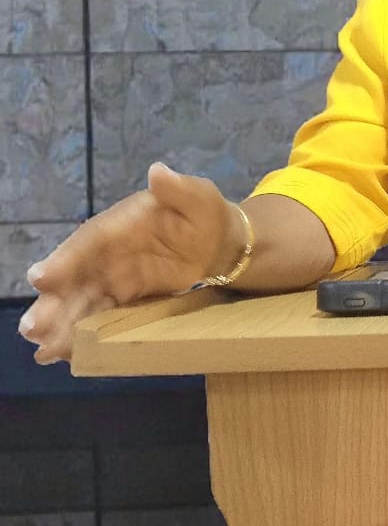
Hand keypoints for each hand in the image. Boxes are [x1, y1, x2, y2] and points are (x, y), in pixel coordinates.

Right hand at [17, 163, 240, 365]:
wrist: (218, 240)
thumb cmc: (204, 212)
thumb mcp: (197, 196)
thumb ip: (178, 188)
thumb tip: (159, 172)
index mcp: (121, 223)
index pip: (88, 241)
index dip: (65, 259)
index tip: (40, 278)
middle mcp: (109, 251)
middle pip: (76, 277)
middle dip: (54, 302)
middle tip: (32, 328)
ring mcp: (114, 276)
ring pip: (82, 301)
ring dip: (63, 324)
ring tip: (43, 348)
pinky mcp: (124, 296)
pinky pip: (100, 315)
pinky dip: (83, 333)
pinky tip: (64, 354)